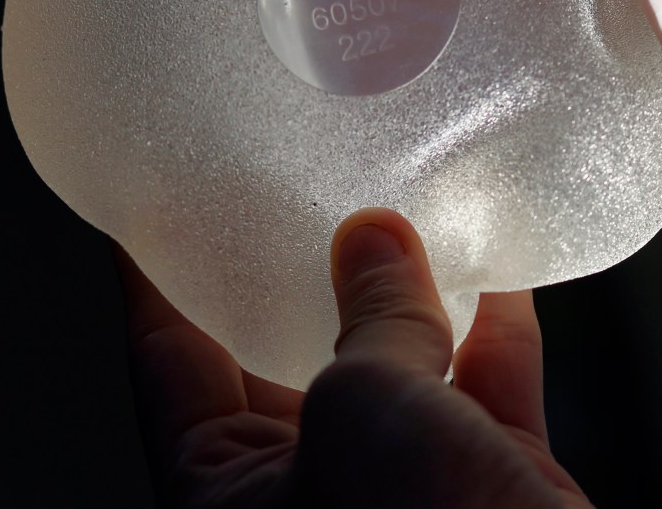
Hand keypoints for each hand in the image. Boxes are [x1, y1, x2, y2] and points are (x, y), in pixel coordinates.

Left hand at [117, 208, 589, 507]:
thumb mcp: (363, 406)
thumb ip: (369, 316)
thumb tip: (374, 239)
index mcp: (229, 501)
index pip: (173, 366)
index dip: (164, 280)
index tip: (161, 207)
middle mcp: (308, 494)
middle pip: (285, 358)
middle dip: (298, 271)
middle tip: (299, 183)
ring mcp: (401, 489)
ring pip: (397, 366)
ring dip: (410, 291)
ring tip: (406, 207)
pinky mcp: (489, 482)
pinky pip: (486, 384)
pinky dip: (495, 325)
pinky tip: (501, 263)